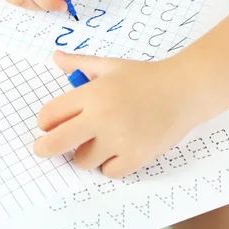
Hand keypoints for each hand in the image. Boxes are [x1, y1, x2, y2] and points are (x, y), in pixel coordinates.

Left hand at [34, 51, 211, 177]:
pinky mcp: (136, 157)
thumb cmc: (145, 77)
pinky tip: (117, 149)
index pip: (50, 115)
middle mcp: (102, 118)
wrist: (184, 90)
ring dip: (85, 154)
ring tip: (99, 140)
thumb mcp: (110, 65)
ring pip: (82, 161)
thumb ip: (79, 64)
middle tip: (43, 149)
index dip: (45, 121)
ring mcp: (119, 140)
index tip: (48, 124)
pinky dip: (109, 164)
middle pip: (56, 143)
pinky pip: (108, 171)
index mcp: (92, 93)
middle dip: (45, 148)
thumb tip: (55, 57)